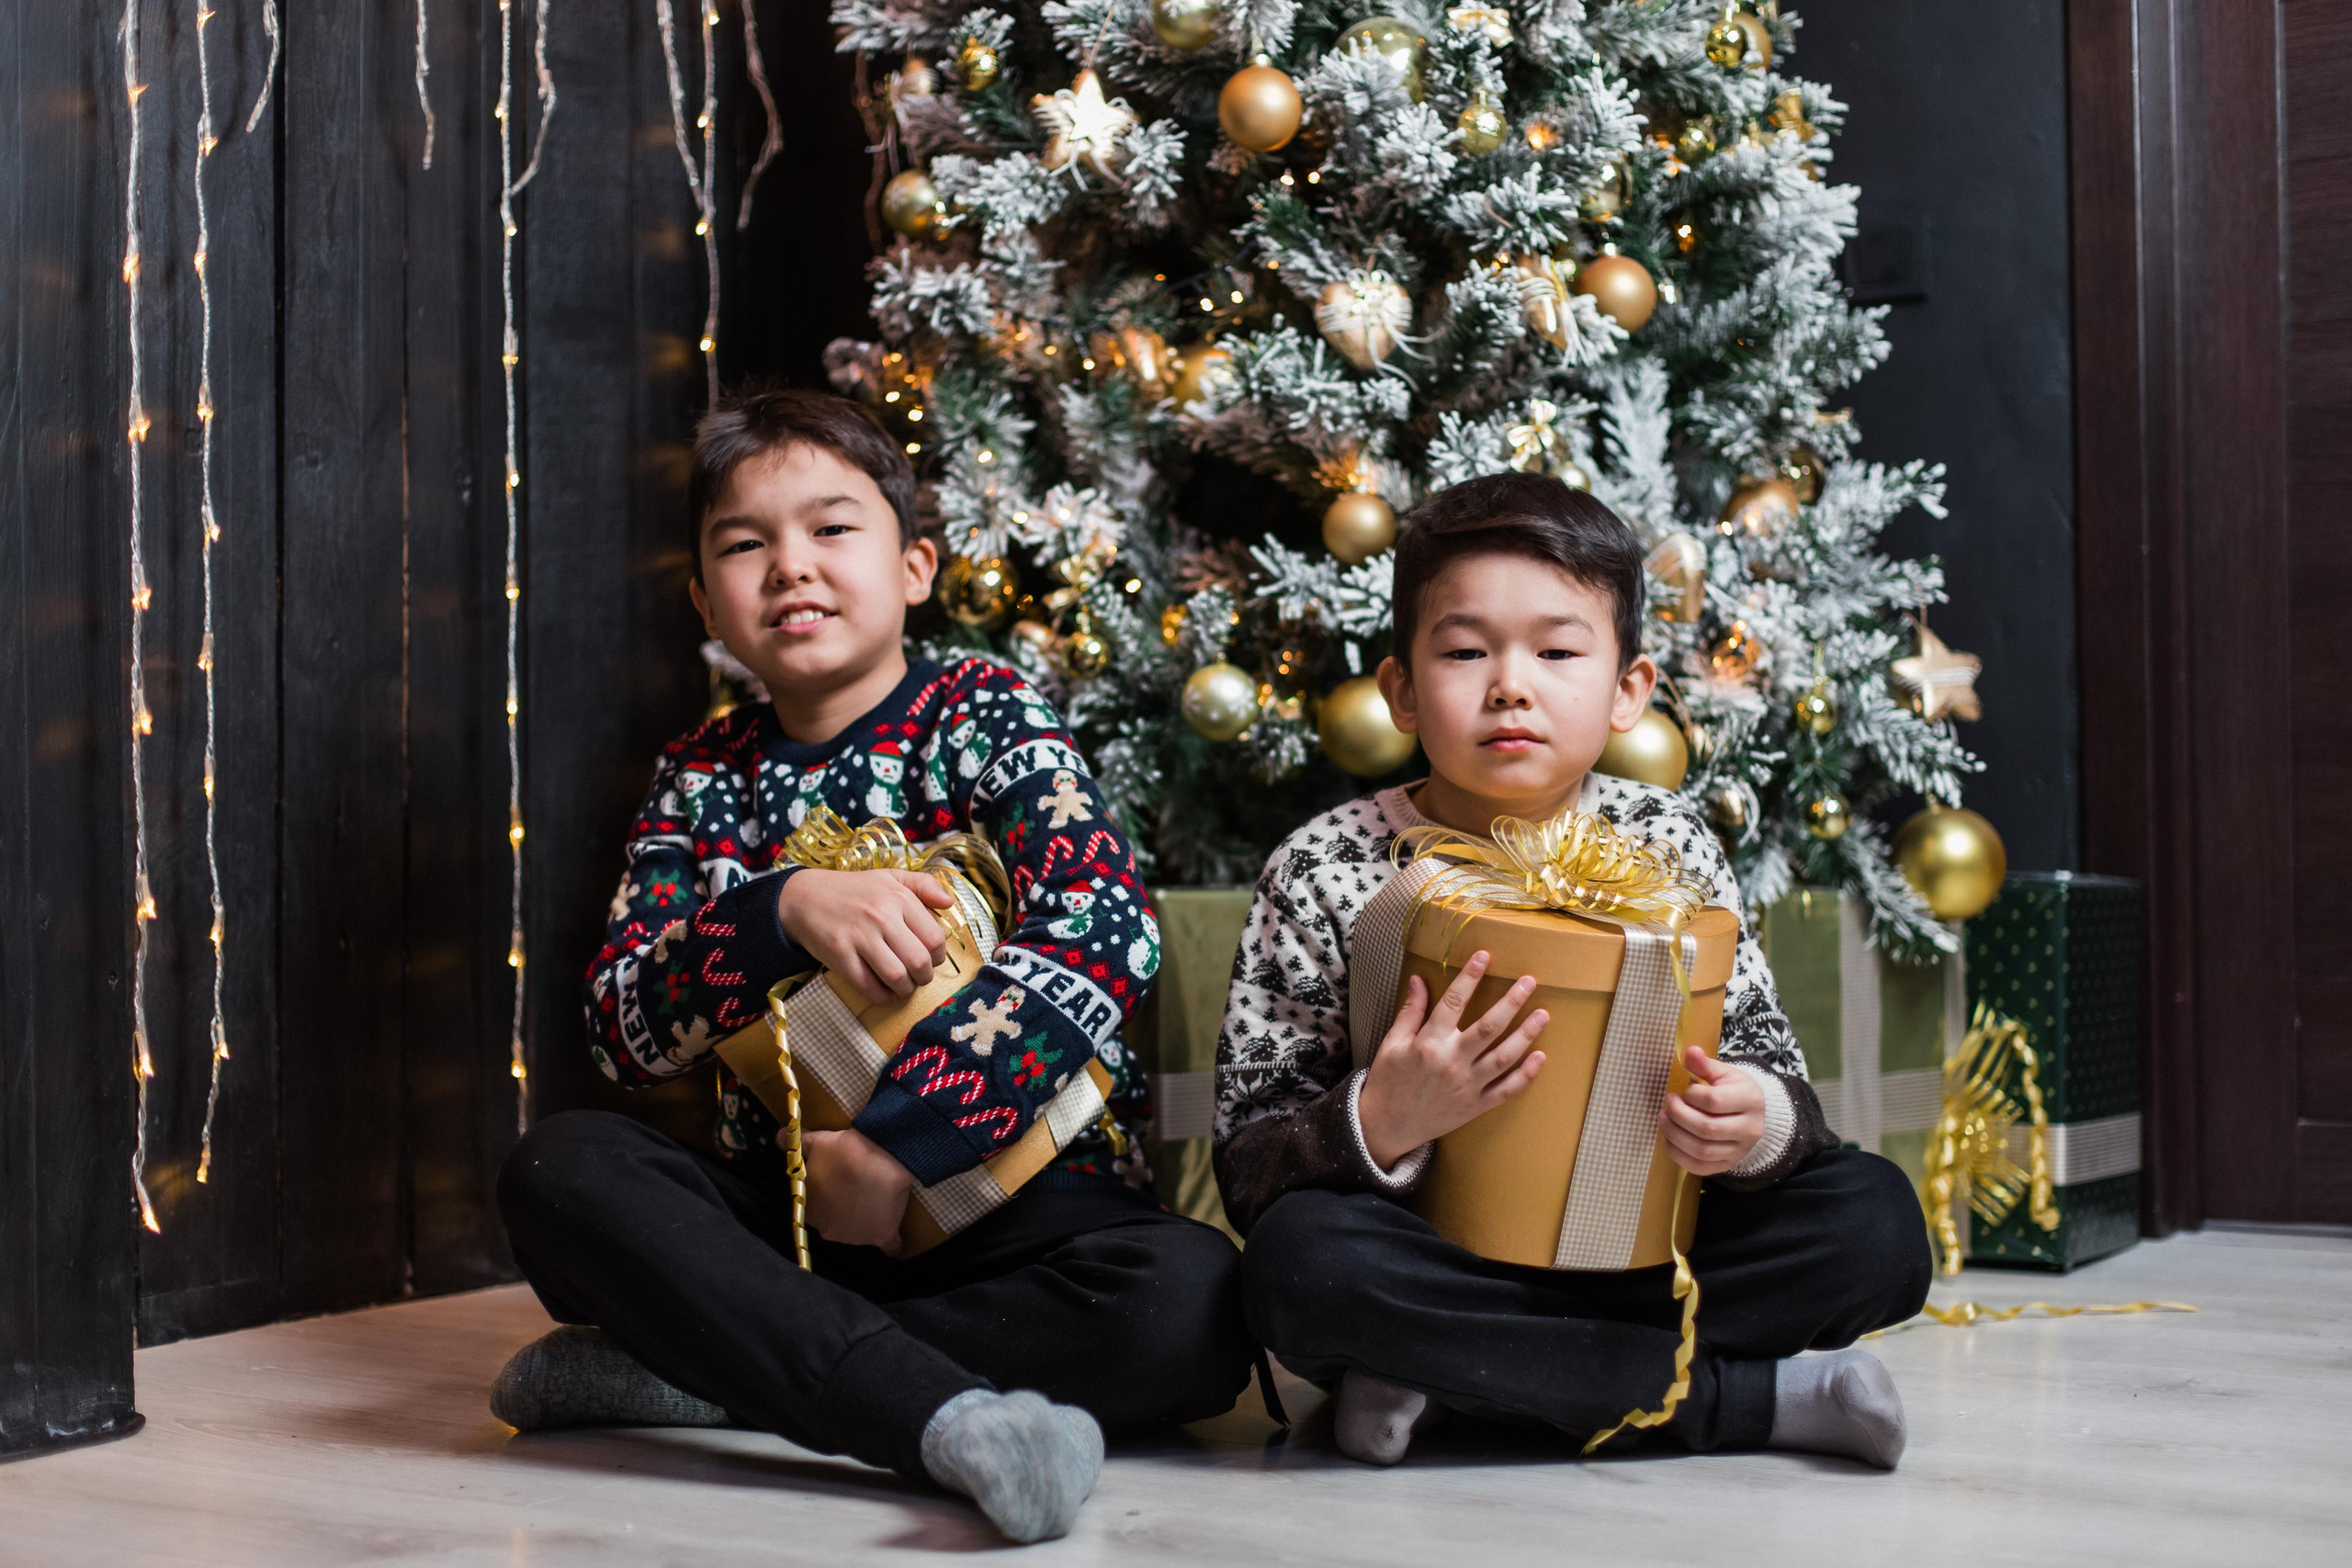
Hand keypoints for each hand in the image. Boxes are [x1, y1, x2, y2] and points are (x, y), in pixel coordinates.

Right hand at [776, 867, 954, 1004]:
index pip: (935, 938)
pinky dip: (883, 996)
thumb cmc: (853, 890)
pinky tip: (884, 991)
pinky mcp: (840, 957)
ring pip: (897, 977)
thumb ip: (923, 885)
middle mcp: (881, 917)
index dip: (938, 956)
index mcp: (898, 898)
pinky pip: (870, 988)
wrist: (803, 897)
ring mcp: (859, 938)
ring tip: (902, 984)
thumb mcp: (889, 877)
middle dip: (924, 977)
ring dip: (905, 989)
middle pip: (920, 962)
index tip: (930, 958)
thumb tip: (949, 903)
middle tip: (917, 976)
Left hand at [800, 1129, 914, 1253]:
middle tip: (853, 1188)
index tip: (833, 1182)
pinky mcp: (882, 1236)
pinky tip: (895, 1243)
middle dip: (840, 1209)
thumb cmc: (846, 1151)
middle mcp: (828, 1230)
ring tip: (874, 1198)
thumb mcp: (818, 1142)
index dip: (822, 1193)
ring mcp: (856, 1237)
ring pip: (857, 1232)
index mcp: (809, 1209)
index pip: (811, 1207)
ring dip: (862, 1220)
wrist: (884, 1155)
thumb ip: (797, 1145)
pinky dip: (893, 1246)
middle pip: (833, 1221)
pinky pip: (889, 1247)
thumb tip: (777, 1137)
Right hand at [1355, 951, 1548, 1169]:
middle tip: (1529, 981)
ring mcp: (1467, 1086)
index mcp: (1428, 1043)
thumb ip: (1410, 1011)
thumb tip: (1419, 979)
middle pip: (1489, 1027)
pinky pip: (1507, 1090)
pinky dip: (1526, 1075)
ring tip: (1543, 1014)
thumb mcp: (1392, 1043)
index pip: (1454, 1002)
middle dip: (1511, 1002)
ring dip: (1526, 1034)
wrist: (1386, 1127)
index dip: (1470, 977)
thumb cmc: (1388, 1081)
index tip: (1485, 956)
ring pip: (1504, 1057)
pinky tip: (1541, 1057)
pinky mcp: (1476, 1106)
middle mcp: (1451, 1062)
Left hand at [1659, 1046, 1763, 1175]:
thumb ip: (1704, 1065)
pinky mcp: (1728, 1165)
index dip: (1690, 1095)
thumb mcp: (1723, 1073)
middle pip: (1706, 1128)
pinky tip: (1669, 1139)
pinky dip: (1678, 1154)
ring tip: (1664, 1119)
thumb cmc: (1733, 1090)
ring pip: (1702, 1151)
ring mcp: (1740, 1151)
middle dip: (1678, 1116)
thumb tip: (1690, 1051)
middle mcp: (1750, 1129)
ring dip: (1674, 1135)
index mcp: (1750, 1100)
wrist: (1753, 1115)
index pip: (1713, 1101)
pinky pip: (1699, 1167)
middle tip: (1667, 1104)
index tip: (1682, 1091)